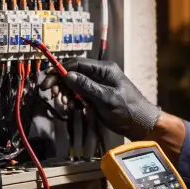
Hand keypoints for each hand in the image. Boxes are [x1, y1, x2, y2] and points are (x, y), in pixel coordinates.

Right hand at [39, 58, 160, 138]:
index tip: (48, 80)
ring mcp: (98, 85)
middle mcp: (100, 74)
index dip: (60, 70)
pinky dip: (73, 99)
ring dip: (66, 92)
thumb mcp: (106, 98)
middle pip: (74, 73)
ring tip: (64, 102)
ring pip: (74, 84)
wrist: (141, 124)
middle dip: (61, 83)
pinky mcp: (96, 96)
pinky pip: (79, 94)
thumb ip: (87, 86)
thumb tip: (67, 75)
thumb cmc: (128, 109)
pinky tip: (71, 106)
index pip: (77, 64)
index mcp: (104, 69)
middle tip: (53, 94)